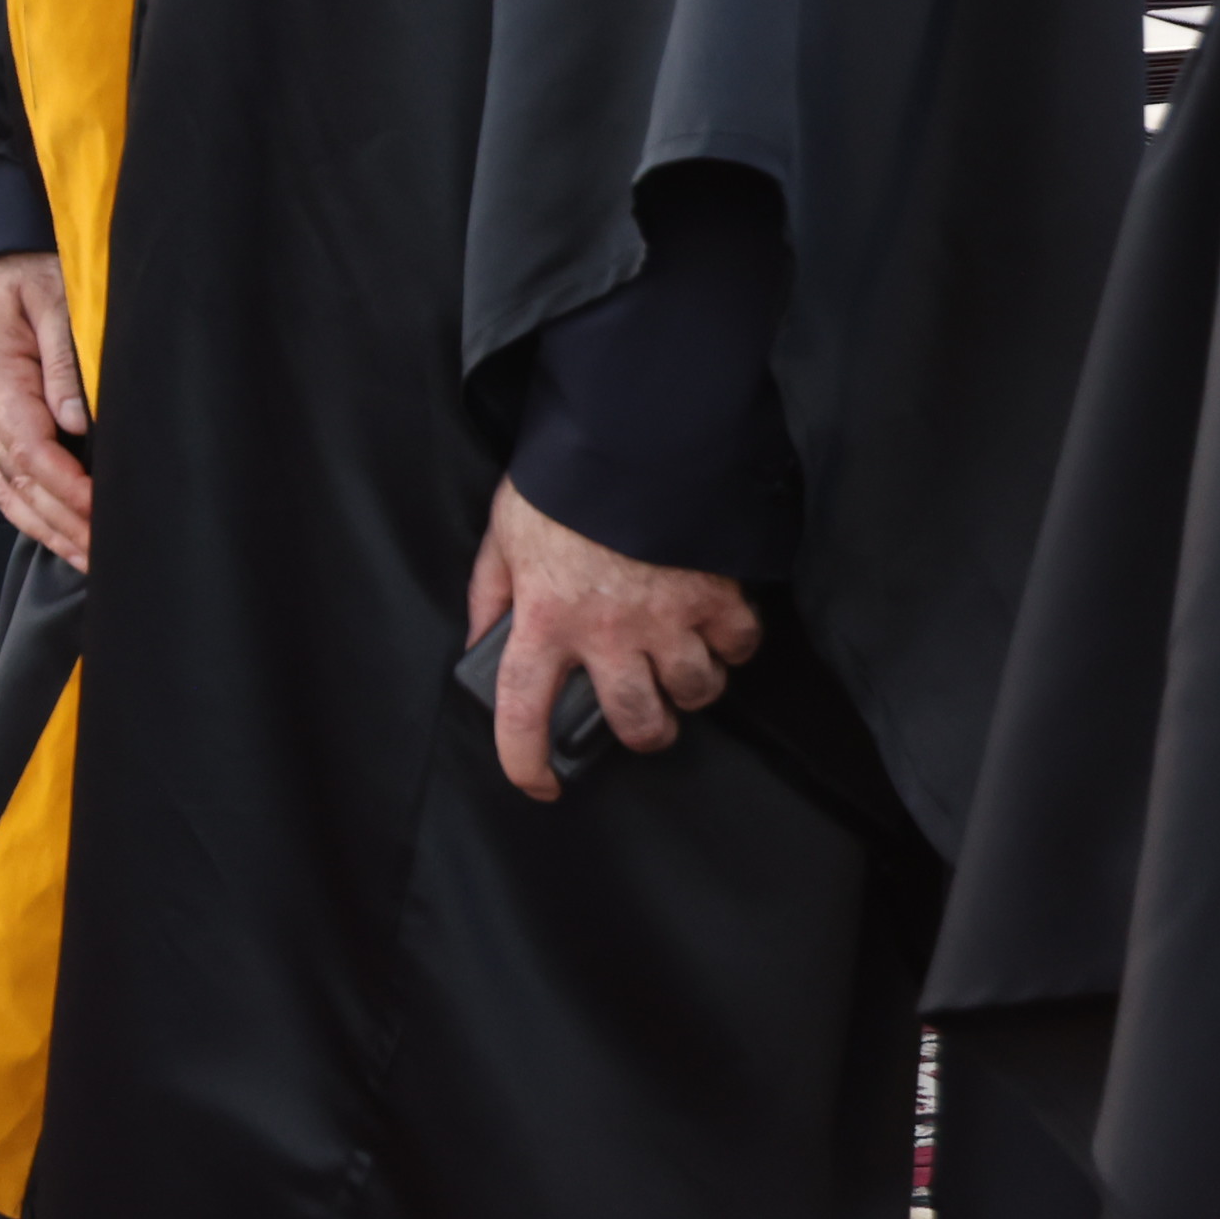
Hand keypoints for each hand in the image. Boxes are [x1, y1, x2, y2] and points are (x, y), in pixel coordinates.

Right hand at [0, 251, 90, 569]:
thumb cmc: (24, 280)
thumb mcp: (53, 302)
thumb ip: (63, 361)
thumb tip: (77, 424)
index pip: (29, 447)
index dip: (66, 486)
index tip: (100, 509)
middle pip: (20, 480)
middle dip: (63, 522)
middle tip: (105, 551)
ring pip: (9, 489)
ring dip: (47, 529)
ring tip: (86, 559)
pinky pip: (4, 480)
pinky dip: (29, 515)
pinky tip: (57, 534)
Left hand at [461, 480, 760, 801]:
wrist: (624, 436)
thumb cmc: (557, 486)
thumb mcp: (501, 536)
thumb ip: (491, 594)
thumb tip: (481, 642)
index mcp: (544, 618)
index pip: (523, 711)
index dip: (526, 760)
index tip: (539, 782)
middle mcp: (607, 631)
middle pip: (636, 721)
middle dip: (643, 731)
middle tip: (641, 715)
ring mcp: (667, 616)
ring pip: (692, 692)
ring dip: (687, 689)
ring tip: (678, 668)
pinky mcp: (716, 593)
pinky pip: (738, 647)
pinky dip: (731, 646)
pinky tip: (715, 629)